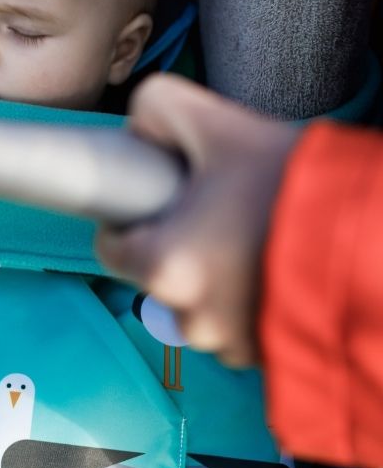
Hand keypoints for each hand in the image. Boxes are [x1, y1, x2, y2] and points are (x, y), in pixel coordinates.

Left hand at [95, 74, 300, 366]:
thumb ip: (162, 110)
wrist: (375, 237)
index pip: (110, 250)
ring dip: (213, 280)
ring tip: (253, 242)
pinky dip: (246, 304)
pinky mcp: (259, 356)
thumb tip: (139, 125)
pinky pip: (234, 328)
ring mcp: (224, 343)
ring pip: (197, 306)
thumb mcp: (224, 127)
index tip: (154, 205)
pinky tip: (271, 272)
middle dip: (176, 247)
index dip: (127, 222)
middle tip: (218, 214)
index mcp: (162, 267)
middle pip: (156, 277)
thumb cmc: (296, 187)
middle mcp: (187, 316)